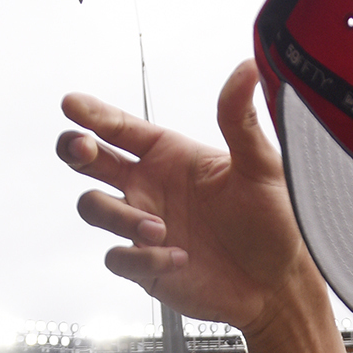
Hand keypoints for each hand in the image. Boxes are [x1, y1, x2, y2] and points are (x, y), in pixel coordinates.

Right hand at [60, 62, 322, 332]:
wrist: (279, 283)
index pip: (121, 128)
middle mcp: (150, 187)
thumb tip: (247, 69)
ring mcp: (142, 226)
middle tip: (84, 148)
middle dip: (75, 149)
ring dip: (119, 216)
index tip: (72, 104)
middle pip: (89, 160)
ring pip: (94, 208)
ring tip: (160, 229)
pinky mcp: (144, 266)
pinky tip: (180, 258)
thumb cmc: (275, 221)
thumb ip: (241, 120)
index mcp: (171, 155)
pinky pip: (118, 258)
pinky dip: (143, 258)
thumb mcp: (261, 166)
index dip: (94, 114)